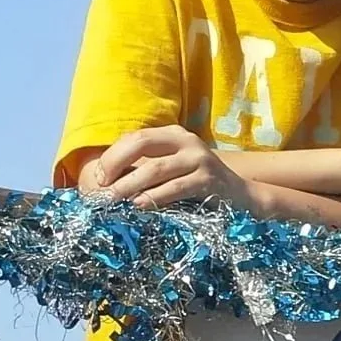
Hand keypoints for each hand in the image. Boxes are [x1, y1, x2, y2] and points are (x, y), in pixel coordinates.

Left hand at [87, 126, 253, 210]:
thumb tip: (106, 179)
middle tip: (103, 187)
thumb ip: (147, 167)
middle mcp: (187, 141)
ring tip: (114, 200)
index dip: (113, 156)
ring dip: (130, 185)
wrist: (241, 197)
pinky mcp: (209, 180)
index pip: (136, 137)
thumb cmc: (199, 185)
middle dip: (116, 165)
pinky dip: (154, 197)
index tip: (99, 178)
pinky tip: (140, 206)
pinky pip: (175, 187)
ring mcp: (200, 159)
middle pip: (142, 144)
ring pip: (156, 168)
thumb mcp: (174, 168)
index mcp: (175, 134)